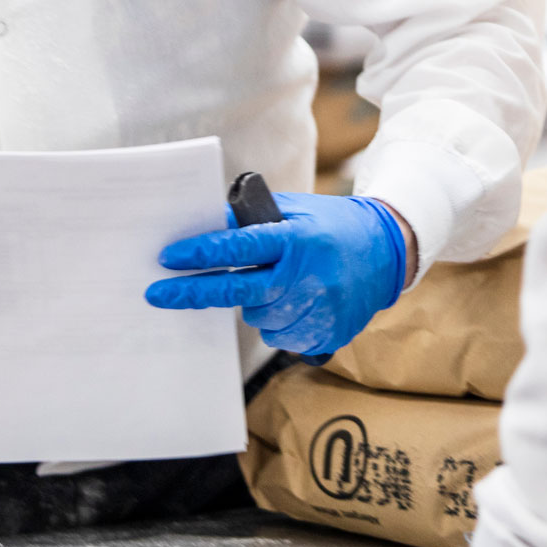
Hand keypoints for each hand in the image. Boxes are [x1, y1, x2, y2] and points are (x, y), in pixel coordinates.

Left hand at [145, 193, 407, 355]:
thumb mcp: (297, 210)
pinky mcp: (327, 333)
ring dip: (254, 302)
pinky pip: (282, 336)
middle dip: (194, 292)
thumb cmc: (334, 225)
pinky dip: (279, 320)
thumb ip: (255, 220)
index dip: (201, 253)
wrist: (389, 252)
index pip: (240, 246)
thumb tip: (206, 228)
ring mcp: (319, 309)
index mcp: (298, 238)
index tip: (167, 258)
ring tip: (278, 282)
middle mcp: (308, 276)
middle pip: (238, 290)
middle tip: (157, 294)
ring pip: (258, 317)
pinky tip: (295, 301)